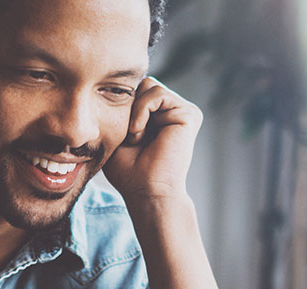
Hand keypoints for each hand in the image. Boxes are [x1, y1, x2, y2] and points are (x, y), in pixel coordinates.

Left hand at [103, 77, 202, 210]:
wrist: (145, 190)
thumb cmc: (128, 170)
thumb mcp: (117, 131)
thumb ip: (122, 106)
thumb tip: (122, 80)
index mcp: (160, 115)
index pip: (137, 89)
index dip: (122, 105)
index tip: (120, 133)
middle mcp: (174, 111)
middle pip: (143, 83)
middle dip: (129, 107)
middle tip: (129, 137)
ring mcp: (182, 111)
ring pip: (149, 85)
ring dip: (134, 113)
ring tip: (136, 137)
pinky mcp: (189, 114)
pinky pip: (157, 93)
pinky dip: (142, 112)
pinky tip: (140, 133)